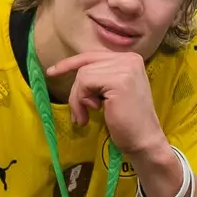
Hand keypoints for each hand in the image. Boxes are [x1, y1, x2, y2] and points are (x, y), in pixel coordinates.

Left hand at [45, 50, 164, 156]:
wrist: (144, 141)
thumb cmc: (126, 122)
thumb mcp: (111, 92)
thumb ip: (99, 77)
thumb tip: (70, 71)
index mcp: (130, 59)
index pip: (92, 56)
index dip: (70, 63)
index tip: (52, 72)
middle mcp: (130, 59)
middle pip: (85, 65)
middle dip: (77, 91)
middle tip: (79, 114)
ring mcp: (126, 68)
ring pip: (83, 75)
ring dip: (78, 99)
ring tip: (85, 116)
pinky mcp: (119, 80)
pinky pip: (85, 83)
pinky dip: (81, 101)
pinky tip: (92, 113)